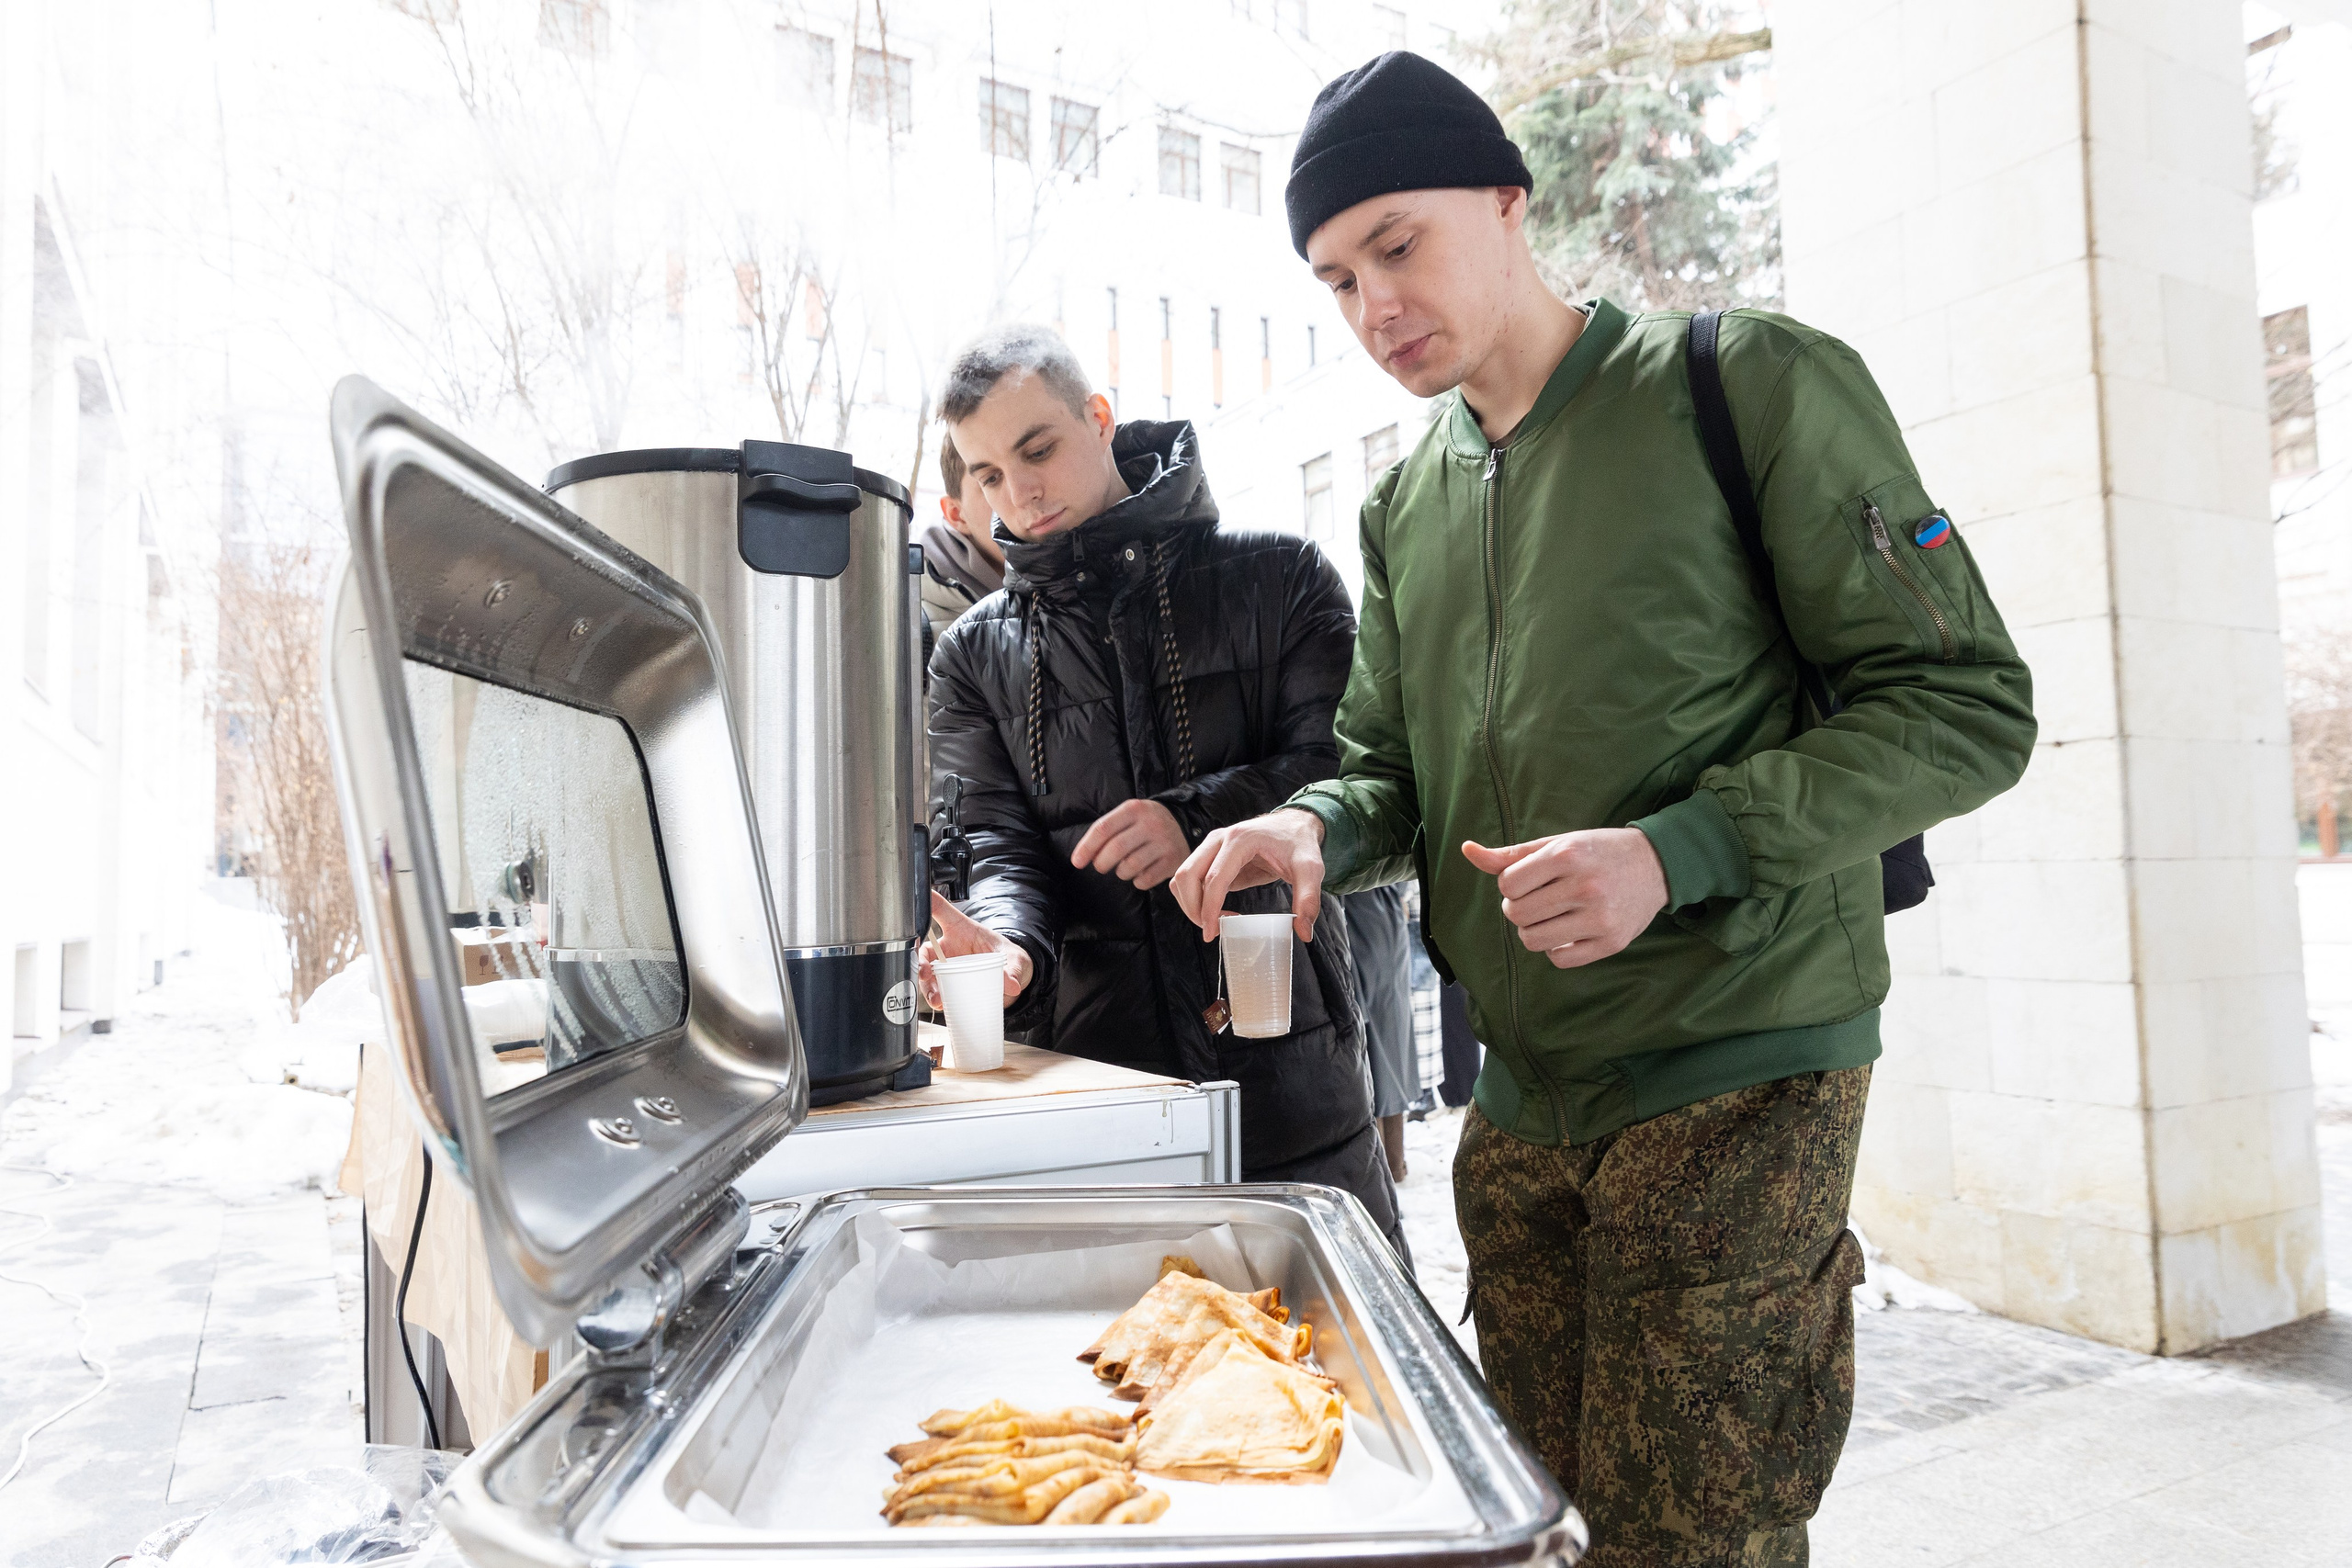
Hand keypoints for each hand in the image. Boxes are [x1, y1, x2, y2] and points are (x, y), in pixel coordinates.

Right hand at [916, 890, 1032, 1009]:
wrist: (1011, 978)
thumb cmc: (1007, 957)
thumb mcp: (1012, 956)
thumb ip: (1013, 968)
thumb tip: (1011, 983)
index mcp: (960, 930)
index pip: (941, 913)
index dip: (929, 906)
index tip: (921, 907)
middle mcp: (949, 949)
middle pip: (926, 952)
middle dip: (921, 963)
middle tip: (925, 974)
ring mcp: (948, 968)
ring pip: (929, 976)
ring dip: (927, 987)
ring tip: (936, 999)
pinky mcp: (950, 985)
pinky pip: (938, 991)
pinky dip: (937, 999)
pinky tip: (942, 1005)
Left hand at [1069, 799, 1189, 888]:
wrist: (1184, 825)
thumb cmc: (1145, 824)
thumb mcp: (1128, 816)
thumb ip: (1106, 831)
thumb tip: (1082, 857)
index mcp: (1134, 809)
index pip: (1103, 829)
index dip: (1086, 847)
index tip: (1076, 862)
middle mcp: (1150, 824)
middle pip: (1115, 849)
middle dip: (1101, 863)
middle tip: (1101, 866)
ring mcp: (1164, 843)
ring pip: (1129, 867)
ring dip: (1121, 872)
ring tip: (1125, 867)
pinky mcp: (1173, 861)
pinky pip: (1145, 880)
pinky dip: (1138, 881)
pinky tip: (1142, 872)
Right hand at [1169, 808, 1327, 943]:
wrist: (1293, 826)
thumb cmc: (1300, 844)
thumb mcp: (1311, 869)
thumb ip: (1308, 899)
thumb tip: (1304, 933)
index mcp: (1240, 840)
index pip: (1214, 878)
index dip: (1209, 908)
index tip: (1211, 933)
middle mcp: (1219, 839)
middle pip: (1187, 875)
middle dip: (1193, 908)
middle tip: (1212, 931)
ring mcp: (1211, 846)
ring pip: (1182, 877)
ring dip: (1190, 904)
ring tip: (1215, 923)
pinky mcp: (1211, 856)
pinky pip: (1191, 878)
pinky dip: (1195, 898)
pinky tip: (1218, 911)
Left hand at [1460, 829, 1667, 969]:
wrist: (1657, 865)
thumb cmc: (1596, 852)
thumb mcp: (1557, 843)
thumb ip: (1510, 854)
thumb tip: (1467, 849)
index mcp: (1568, 855)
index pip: (1508, 884)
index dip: (1511, 885)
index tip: (1530, 880)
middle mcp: (1585, 886)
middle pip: (1516, 914)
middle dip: (1518, 908)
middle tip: (1539, 899)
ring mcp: (1600, 918)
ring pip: (1533, 941)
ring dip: (1533, 930)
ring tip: (1551, 915)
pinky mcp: (1612, 943)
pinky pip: (1559, 959)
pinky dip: (1556, 949)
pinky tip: (1569, 931)